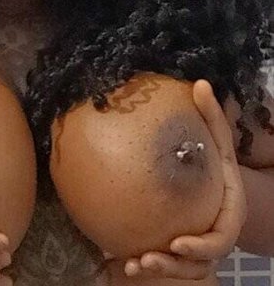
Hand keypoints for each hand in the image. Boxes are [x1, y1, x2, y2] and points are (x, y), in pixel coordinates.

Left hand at [121, 79, 246, 278]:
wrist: (203, 193)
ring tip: (133, 264)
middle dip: (173, 266)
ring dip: (158, 270)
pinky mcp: (180, 256)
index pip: (220, 239)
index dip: (200, 246)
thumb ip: (211, 117)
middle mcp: (213, 237)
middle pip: (198, 264)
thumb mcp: (215, 141)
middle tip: (147, 258)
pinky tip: (123, 264)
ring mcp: (197, 250)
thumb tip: (201, 82)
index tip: (176, 242)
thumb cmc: (212, 163)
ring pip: (180, 272)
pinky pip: (165, 269)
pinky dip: (146, 268)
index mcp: (226, 215)